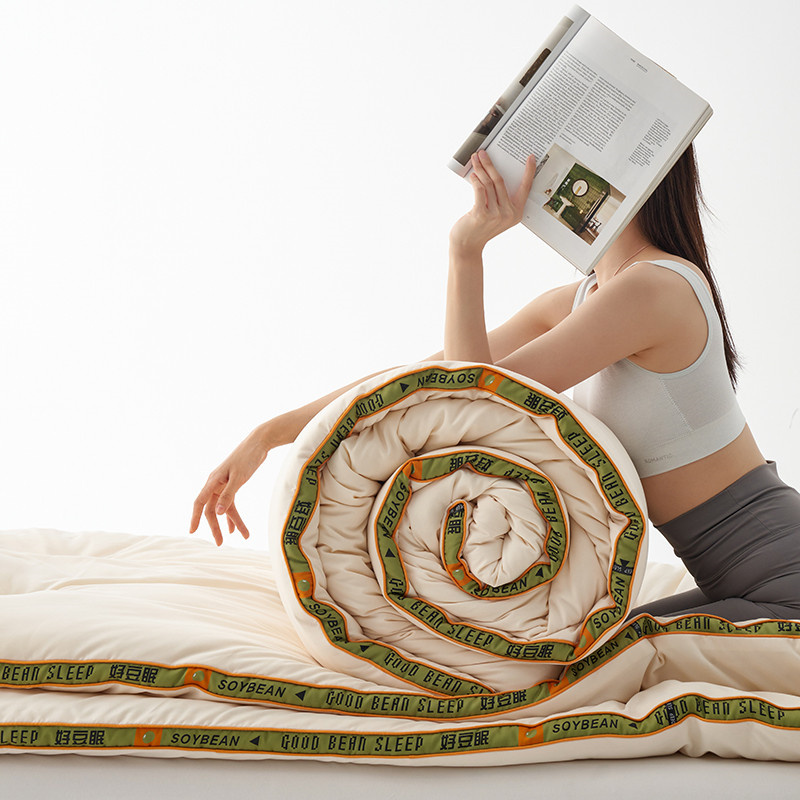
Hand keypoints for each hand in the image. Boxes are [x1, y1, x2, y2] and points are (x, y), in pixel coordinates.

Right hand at [189, 427, 270, 545]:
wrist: (259, 443)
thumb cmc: (247, 458)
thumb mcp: (239, 478)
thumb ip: (228, 495)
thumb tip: (218, 513)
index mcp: (213, 481)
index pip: (200, 503)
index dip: (195, 517)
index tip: (192, 531)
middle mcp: (215, 484)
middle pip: (212, 509)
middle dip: (216, 527)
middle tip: (220, 543)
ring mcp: (224, 484)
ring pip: (224, 508)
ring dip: (231, 522)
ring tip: (243, 536)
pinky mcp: (233, 484)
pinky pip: (230, 503)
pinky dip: (234, 515)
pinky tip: (237, 527)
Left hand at [449, 150, 536, 252]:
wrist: (467, 245)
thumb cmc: (479, 228)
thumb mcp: (495, 214)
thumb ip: (497, 198)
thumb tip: (491, 173)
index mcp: (516, 213)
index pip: (525, 188)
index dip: (528, 172)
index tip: (530, 158)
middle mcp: (509, 213)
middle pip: (500, 181)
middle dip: (490, 164)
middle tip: (483, 153)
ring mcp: (496, 215)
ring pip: (489, 184)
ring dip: (480, 169)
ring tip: (475, 159)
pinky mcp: (482, 214)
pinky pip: (480, 190)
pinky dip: (476, 180)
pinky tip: (473, 175)